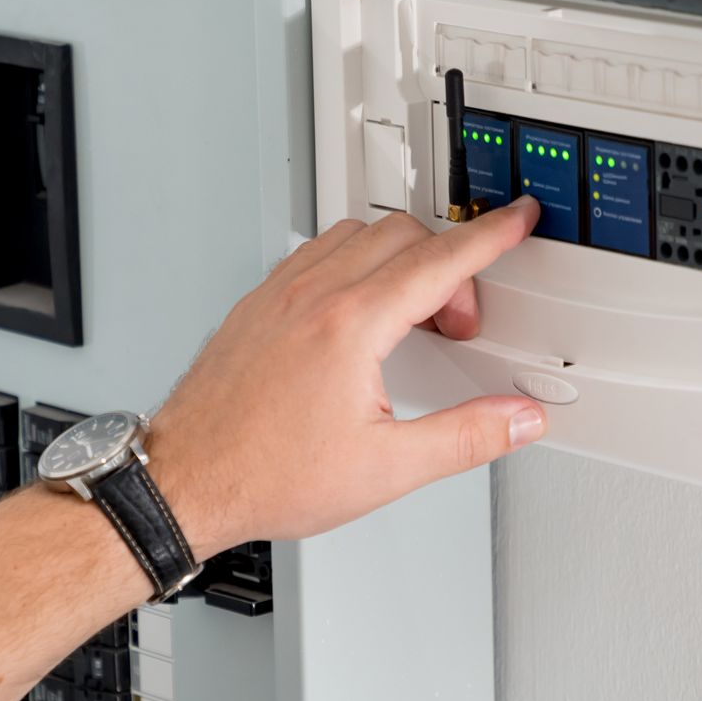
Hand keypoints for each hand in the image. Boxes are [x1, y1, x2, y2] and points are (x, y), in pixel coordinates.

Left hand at [147, 197, 545, 555]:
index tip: (516, 219)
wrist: (185, 482)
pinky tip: (356, 310)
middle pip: (402, 236)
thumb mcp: (385, 469)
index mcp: (351, 327)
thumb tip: (516, 419)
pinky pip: (314, 254)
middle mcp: (311, 297)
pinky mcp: (255, 305)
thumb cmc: (264, 475)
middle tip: (458, 320)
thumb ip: (464, 438)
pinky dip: (351, 264)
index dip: (490, 235)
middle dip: (447, 264)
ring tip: (411, 315)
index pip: (440, 260)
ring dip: (397, 258)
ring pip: (355, 235)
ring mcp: (278, 295)